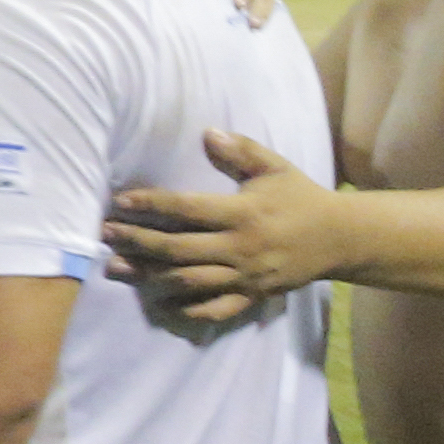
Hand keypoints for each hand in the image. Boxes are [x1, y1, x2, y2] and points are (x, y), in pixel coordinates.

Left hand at [102, 130, 340, 325]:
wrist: (338, 239)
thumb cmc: (300, 198)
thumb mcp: (275, 167)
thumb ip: (241, 151)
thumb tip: (207, 133)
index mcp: (243, 213)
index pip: (187, 209)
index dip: (152, 205)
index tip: (121, 202)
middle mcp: (240, 247)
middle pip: (178, 248)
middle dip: (137, 242)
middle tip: (105, 235)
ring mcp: (244, 276)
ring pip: (188, 281)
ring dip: (148, 276)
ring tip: (115, 268)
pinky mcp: (251, 296)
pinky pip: (214, 309)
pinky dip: (185, 310)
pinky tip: (158, 304)